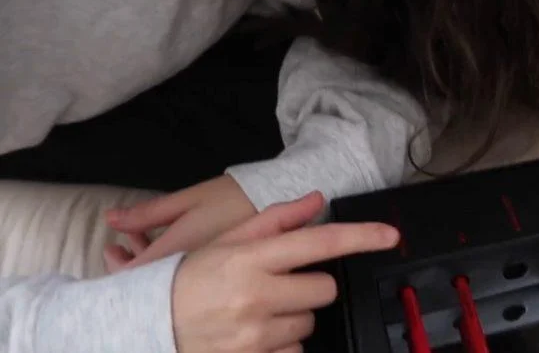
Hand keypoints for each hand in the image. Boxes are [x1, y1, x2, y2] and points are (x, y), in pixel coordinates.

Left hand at [105, 176, 257, 270]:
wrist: (279, 200)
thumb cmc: (234, 196)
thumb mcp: (189, 199)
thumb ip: (148, 214)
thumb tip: (110, 219)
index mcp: (177, 251)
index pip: (134, 274)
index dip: (117, 265)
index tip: (111, 248)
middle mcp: (190, 271)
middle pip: (149, 279)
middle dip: (132, 261)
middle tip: (122, 243)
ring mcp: (206, 274)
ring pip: (167, 277)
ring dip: (151, 260)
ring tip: (143, 238)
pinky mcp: (219, 272)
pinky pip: (186, 274)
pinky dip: (171, 261)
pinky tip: (171, 244)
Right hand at [172, 191, 398, 352]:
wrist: (146, 326)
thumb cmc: (190, 280)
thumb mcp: (227, 241)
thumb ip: (276, 221)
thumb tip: (316, 200)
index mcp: (252, 258)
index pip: (320, 243)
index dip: (362, 236)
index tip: (391, 235)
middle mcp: (257, 295)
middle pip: (324, 288)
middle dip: (308, 287)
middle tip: (276, 287)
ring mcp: (255, 333)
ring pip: (309, 324)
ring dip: (292, 318)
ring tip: (256, 313)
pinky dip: (281, 347)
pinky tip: (254, 336)